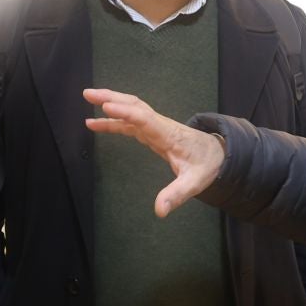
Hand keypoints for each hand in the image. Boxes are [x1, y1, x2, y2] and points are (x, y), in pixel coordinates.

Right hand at [83, 87, 223, 216]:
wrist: (217, 154)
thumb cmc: (206, 166)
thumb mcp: (194, 183)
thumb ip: (176, 195)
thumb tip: (160, 211)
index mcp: (169, 135)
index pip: (145, 119)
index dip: (126, 112)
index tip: (107, 106)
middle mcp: (161, 126)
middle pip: (134, 106)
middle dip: (112, 97)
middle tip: (89, 94)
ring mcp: (156, 126)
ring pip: (131, 108)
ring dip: (110, 101)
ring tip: (88, 98)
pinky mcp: (152, 131)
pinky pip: (129, 121)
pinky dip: (112, 120)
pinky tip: (96, 123)